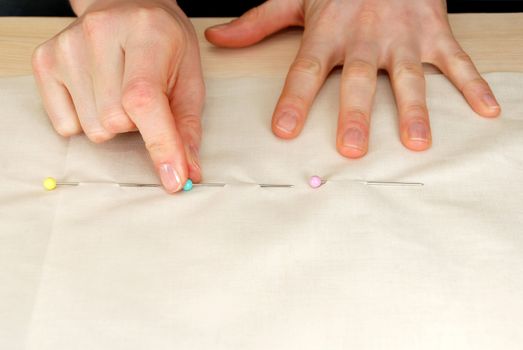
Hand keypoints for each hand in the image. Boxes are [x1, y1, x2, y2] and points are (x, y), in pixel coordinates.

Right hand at [32, 0, 203, 192]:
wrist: (127, 6)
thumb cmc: (163, 44)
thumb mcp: (188, 79)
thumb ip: (187, 127)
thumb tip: (187, 172)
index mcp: (147, 33)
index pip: (144, 99)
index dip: (160, 144)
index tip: (174, 178)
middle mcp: (101, 32)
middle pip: (115, 121)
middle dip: (136, 125)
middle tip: (142, 98)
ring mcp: (67, 46)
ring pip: (92, 128)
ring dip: (112, 123)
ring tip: (119, 90)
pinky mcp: (45, 60)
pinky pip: (65, 126)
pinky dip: (85, 121)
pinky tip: (96, 92)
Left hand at [205, 0, 500, 157]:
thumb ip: (257, 22)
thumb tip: (219, 38)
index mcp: (327, 33)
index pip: (305, 71)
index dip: (294, 100)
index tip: (284, 130)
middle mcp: (363, 39)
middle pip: (357, 80)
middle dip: (355, 114)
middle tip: (352, 147)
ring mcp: (402, 37)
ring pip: (407, 77)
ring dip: (414, 109)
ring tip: (415, 141)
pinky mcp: (434, 32)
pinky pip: (456, 60)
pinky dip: (473, 84)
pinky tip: (486, 109)